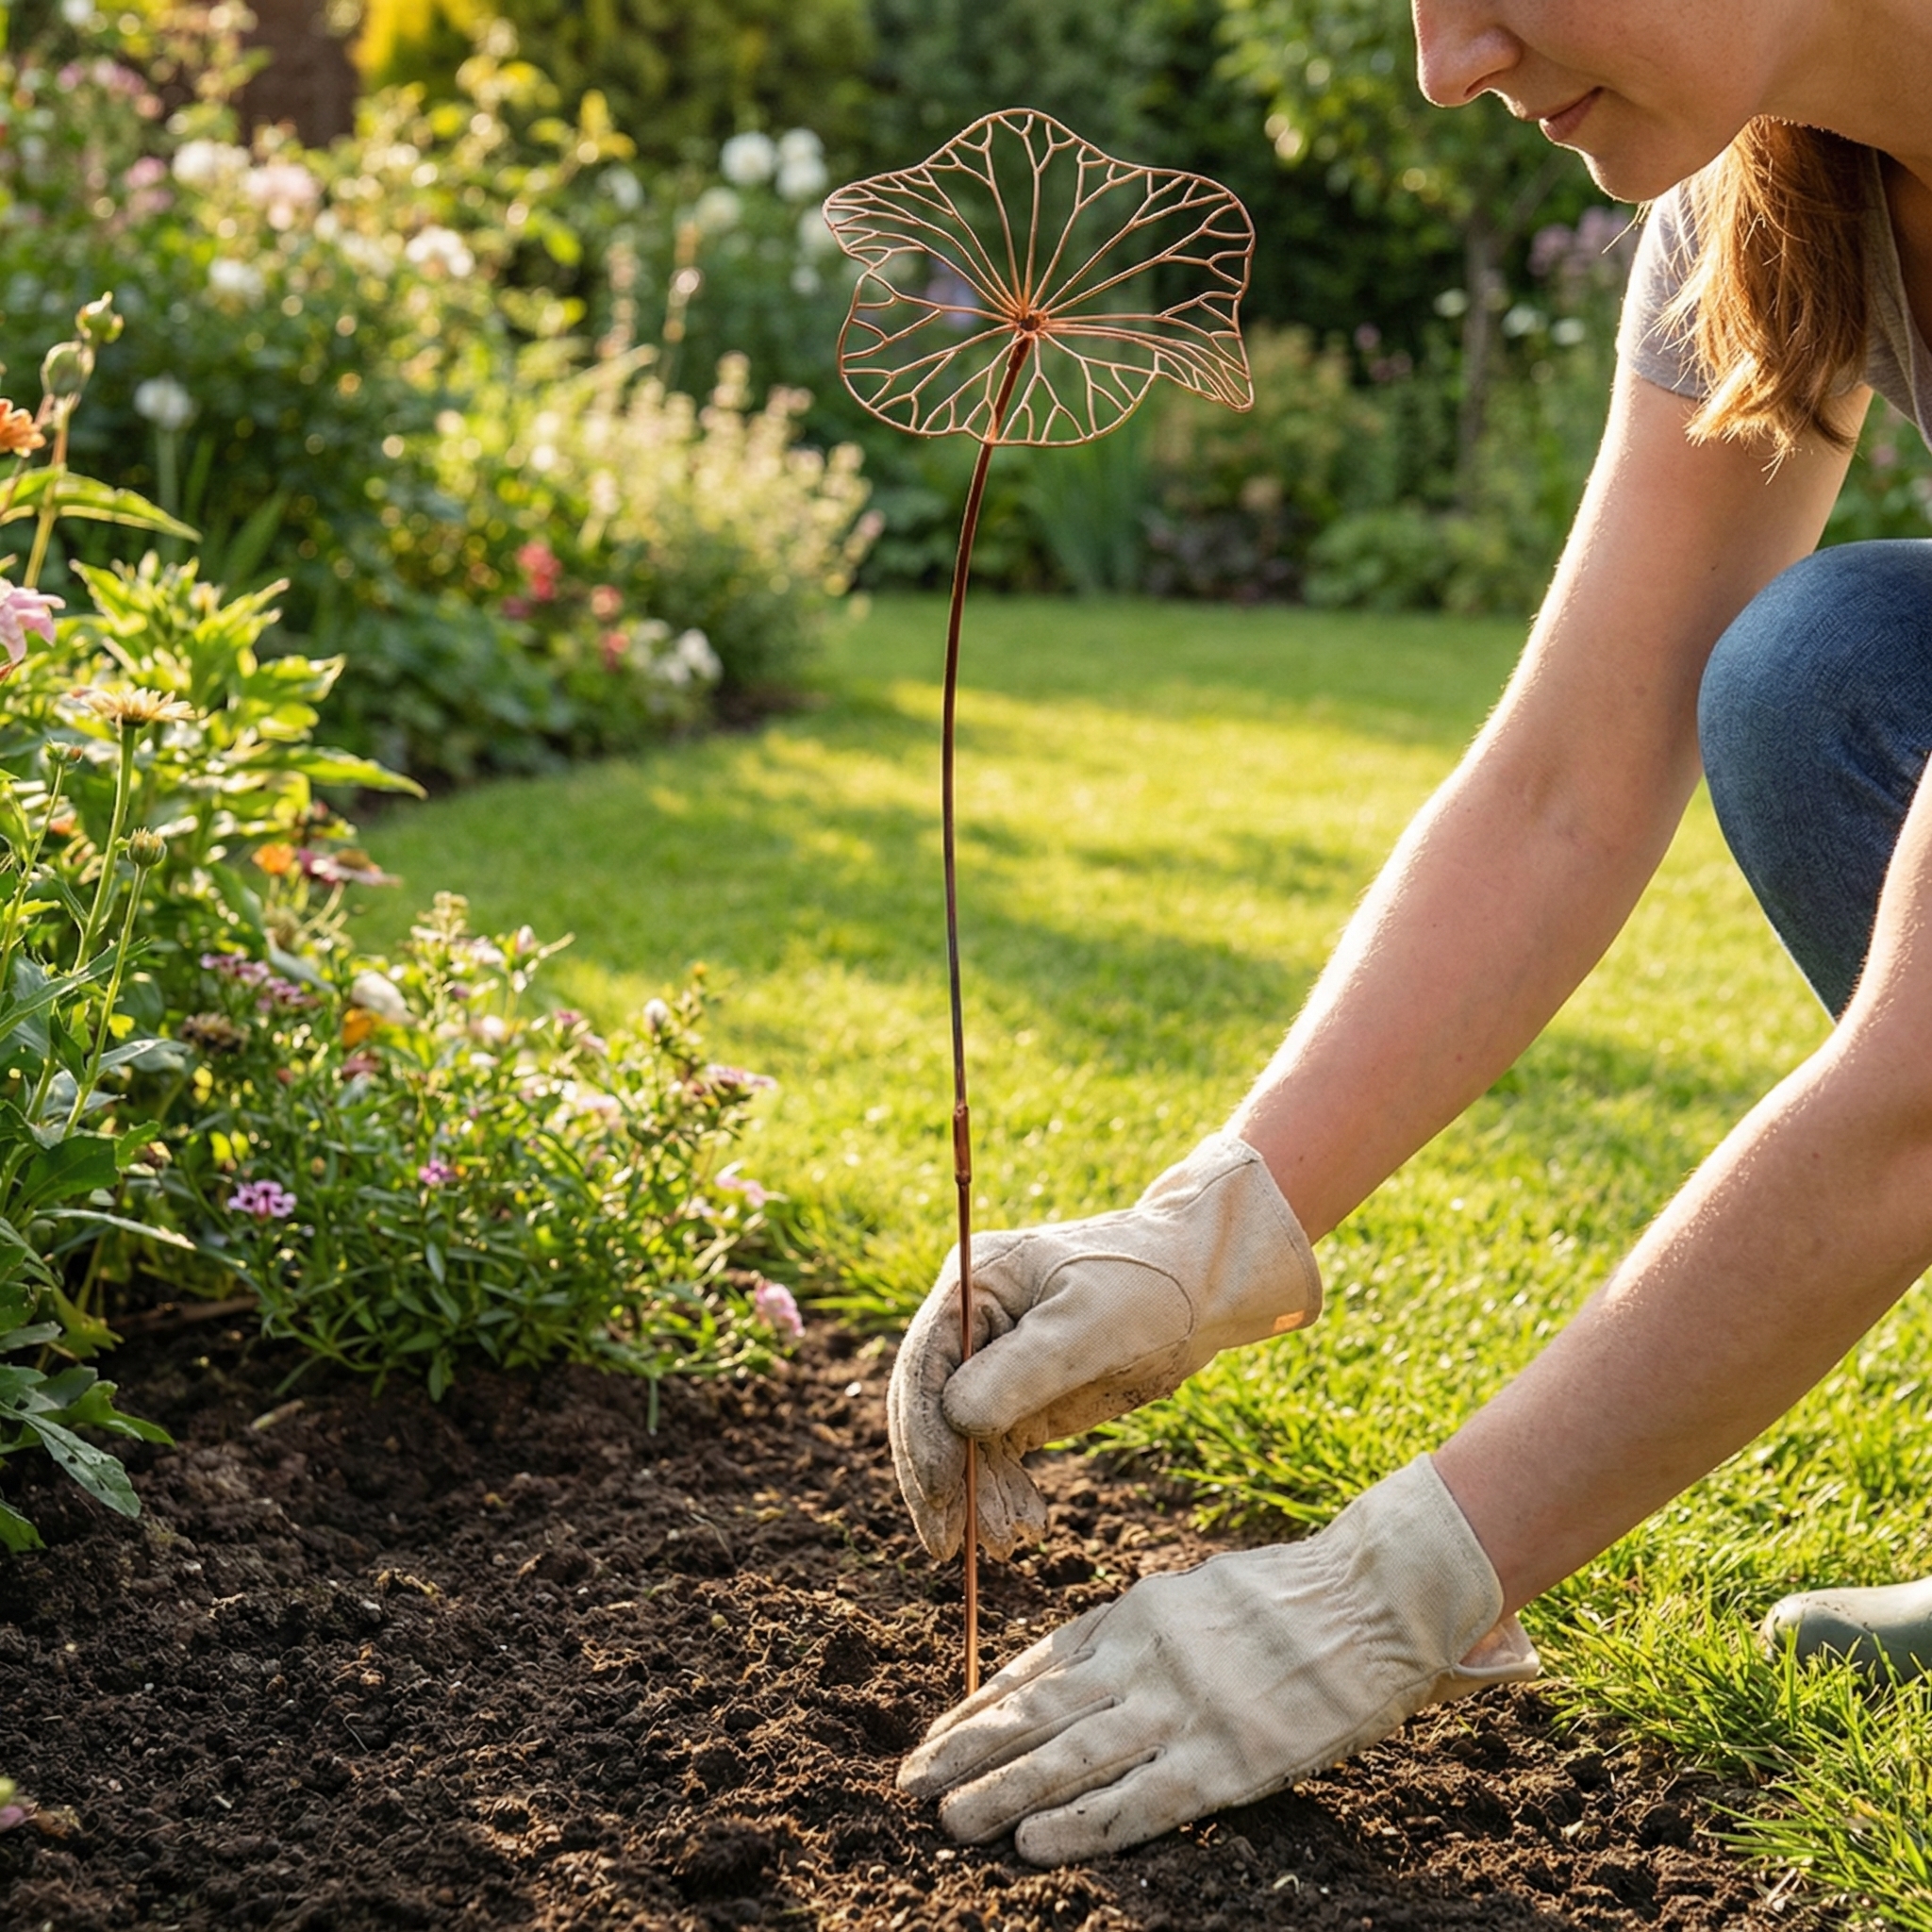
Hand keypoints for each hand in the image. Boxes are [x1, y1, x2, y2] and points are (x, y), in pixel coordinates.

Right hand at [887, 1133, 1319, 1559]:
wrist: (1201, 1291)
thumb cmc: (1147, 1286)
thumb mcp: (1088, 1324)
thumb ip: (1022, 1369)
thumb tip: (955, 1418)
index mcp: (972, 1282)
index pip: (925, 1364)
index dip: (924, 1435)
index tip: (938, 1499)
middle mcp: (970, 1322)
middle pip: (930, 1408)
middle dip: (944, 1478)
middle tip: (953, 1545)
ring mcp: (992, 1363)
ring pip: (961, 1441)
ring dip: (978, 1496)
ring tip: (1011, 1542)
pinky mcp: (1020, 1399)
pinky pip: (995, 1453)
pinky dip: (1003, 1491)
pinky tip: (1027, 1525)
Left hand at [898, 1455, 1538, 1866]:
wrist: (1374, 1597)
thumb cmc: (1292, 1597)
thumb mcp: (1196, 1591)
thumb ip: (1139, 1629)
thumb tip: (1080, 1663)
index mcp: (1137, 1612)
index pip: (1038, 1665)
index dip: (982, 1705)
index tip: (937, 1734)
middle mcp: (1145, 1657)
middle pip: (1038, 1711)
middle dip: (969, 1748)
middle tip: (911, 1781)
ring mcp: (1183, 1709)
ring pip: (1070, 1756)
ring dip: (1003, 1790)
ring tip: (948, 1819)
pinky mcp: (1227, 1758)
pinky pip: (1140, 1800)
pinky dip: (1080, 1824)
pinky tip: (1033, 1843)